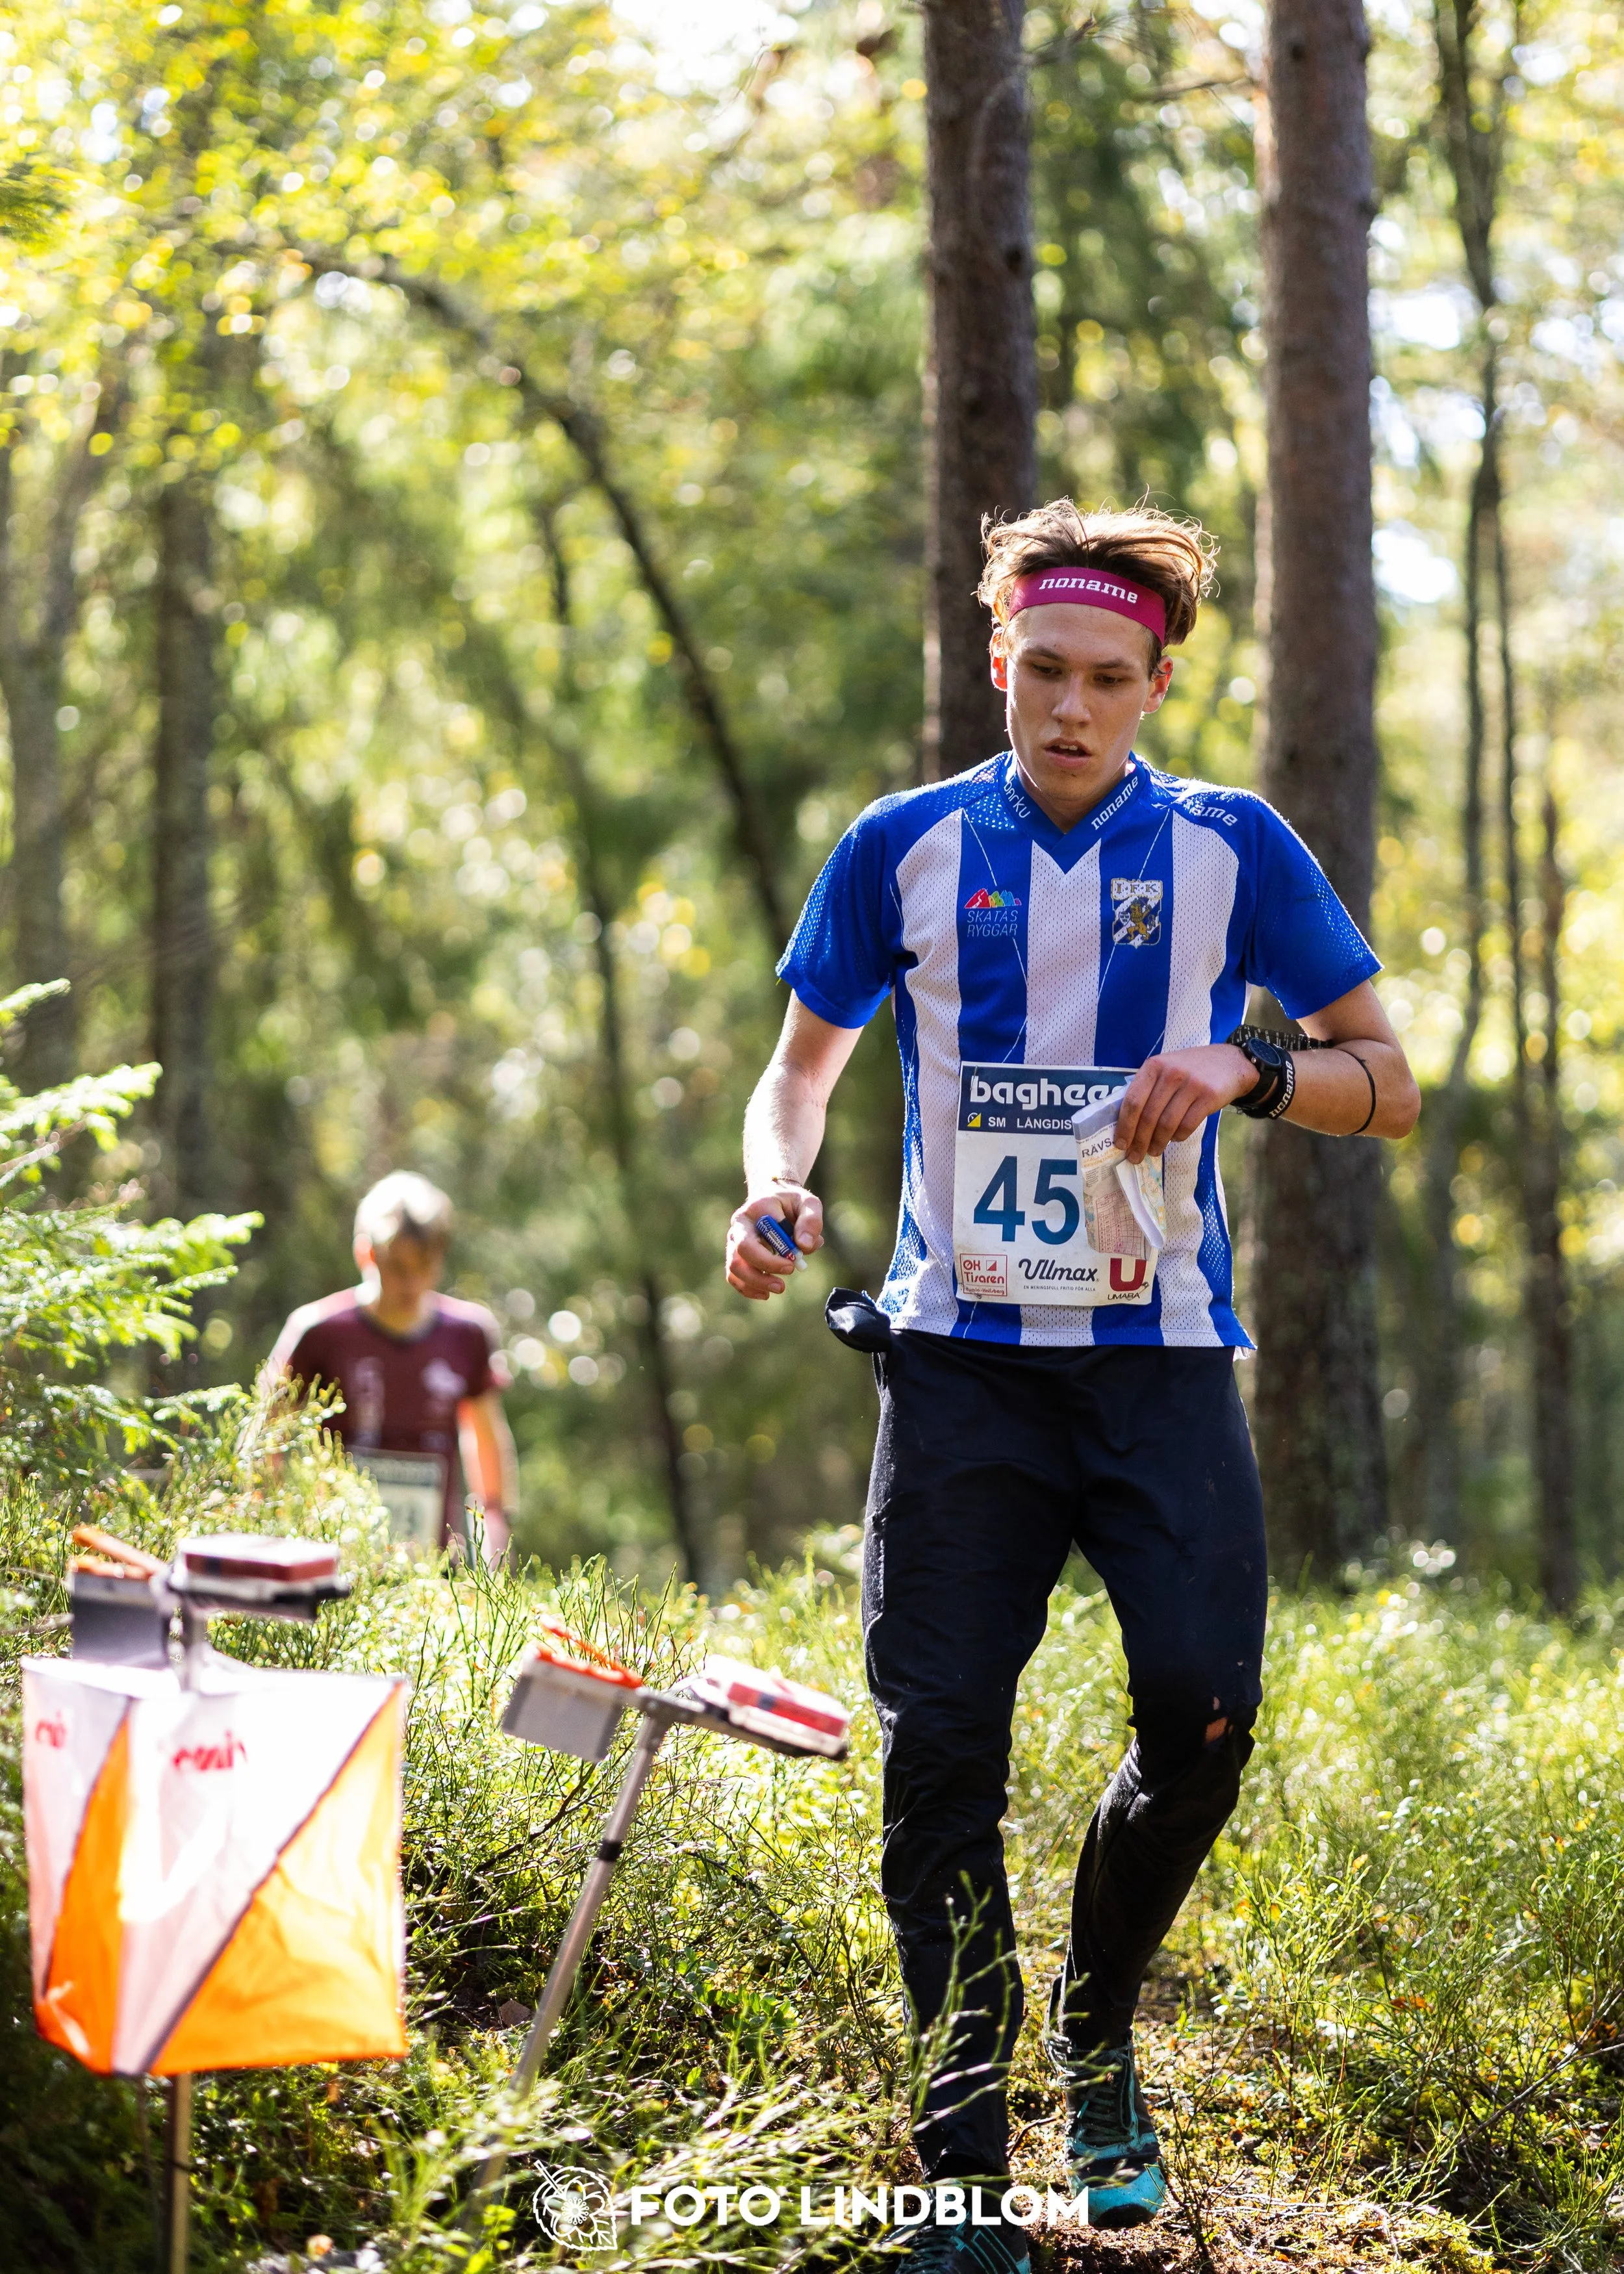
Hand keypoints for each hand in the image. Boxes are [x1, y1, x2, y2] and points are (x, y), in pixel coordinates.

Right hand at [725, 1184, 823, 1299]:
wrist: (774, 1198)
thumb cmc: (792, 1202)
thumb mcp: (809, 1203)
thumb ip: (810, 1221)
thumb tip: (804, 1245)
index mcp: (757, 1209)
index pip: (761, 1234)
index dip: (776, 1253)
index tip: (794, 1263)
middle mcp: (740, 1224)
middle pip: (741, 1253)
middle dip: (763, 1271)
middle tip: (783, 1284)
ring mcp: (734, 1240)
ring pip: (735, 1267)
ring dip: (755, 1283)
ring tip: (779, 1289)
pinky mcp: (735, 1254)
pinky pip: (733, 1275)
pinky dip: (747, 1288)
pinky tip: (765, 1294)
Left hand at [1114, 1045, 1254, 1163]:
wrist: (1230, 1062)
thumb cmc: (1191, 1069)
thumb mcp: (1166, 1068)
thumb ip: (1148, 1088)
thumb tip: (1128, 1124)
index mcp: (1154, 1066)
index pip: (1133, 1101)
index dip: (1124, 1126)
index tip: (1120, 1144)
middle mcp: (1171, 1073)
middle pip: (1148, 1116)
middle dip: (1139, 1141)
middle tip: (1135, 1156)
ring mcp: (1191, 1084)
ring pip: (1167, 1124)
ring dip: (1157, 1143)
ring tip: (1153, 1151)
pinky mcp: (1209, 1096)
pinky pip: (1187, 1125)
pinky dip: (1177, 1137)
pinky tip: (1174, 1139)